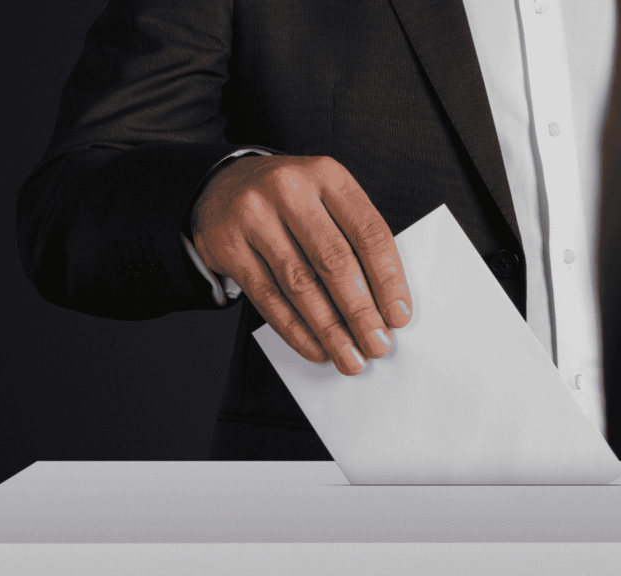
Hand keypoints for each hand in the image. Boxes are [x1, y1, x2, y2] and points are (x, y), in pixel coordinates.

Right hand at [190, 155, 411, 374]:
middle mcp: (290, 190)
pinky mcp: (227, 245)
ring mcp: (254, 216)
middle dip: (360, 312)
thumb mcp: (326, 199)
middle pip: (334, 261)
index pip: (368, 232)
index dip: (388, 279)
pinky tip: (314, 346)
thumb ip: (353, 239)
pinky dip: (294, 328)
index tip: (399, 316)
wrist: (222, 186)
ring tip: (349, 355)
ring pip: (299, 284)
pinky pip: (267, 296)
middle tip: (377, 344)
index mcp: (327, 175)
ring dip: (329, 328)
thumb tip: (383, 304)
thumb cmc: (289, 201)